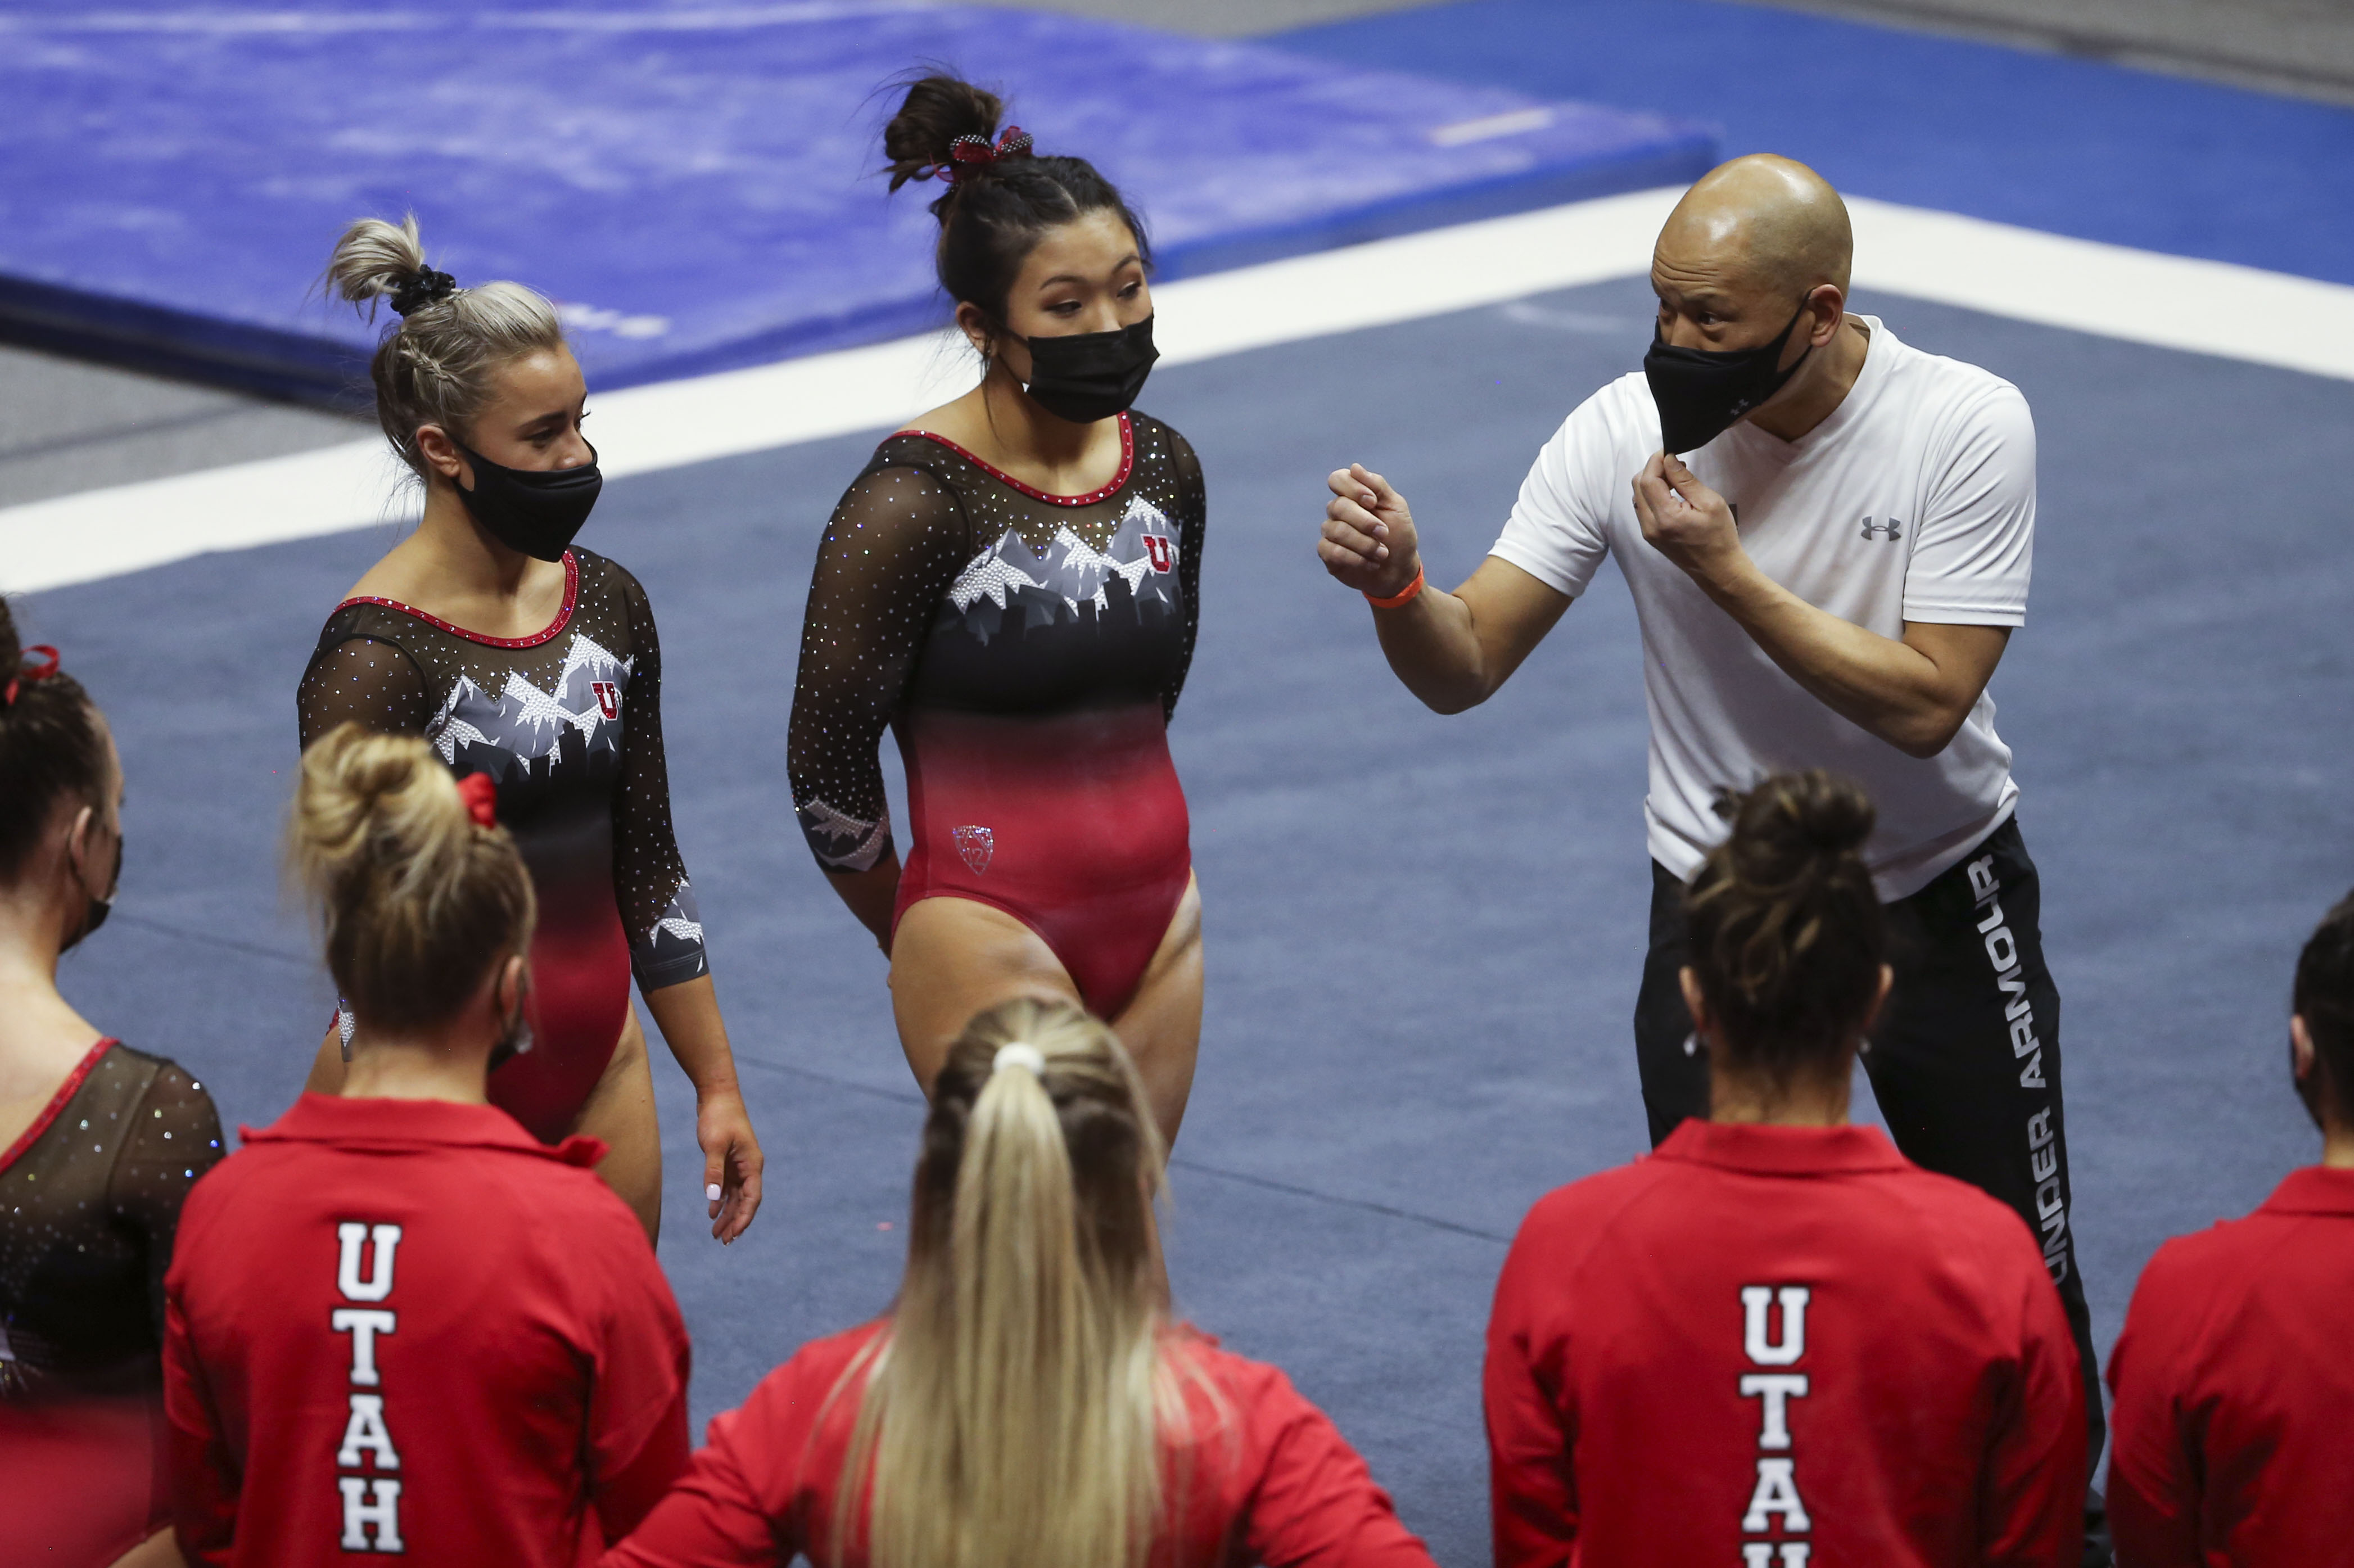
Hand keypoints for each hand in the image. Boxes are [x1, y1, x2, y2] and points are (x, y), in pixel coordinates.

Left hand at [696, 1089, 763, 1242]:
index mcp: (752, 1164)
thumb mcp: (714, 1145)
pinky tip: (711, 1212)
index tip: (733, 1235)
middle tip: (723, 1241)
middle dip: (735, 1222)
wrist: (717, 1095)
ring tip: (716, 1233)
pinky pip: (727, 1187)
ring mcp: (739, 1164)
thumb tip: (712, 1198)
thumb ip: (713, 1172)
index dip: (743, 1218)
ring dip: (727, 1214)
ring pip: (736, 1196)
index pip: (752, 1198)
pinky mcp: (728, 1161)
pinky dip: (720, 1200)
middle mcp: (749, 1167)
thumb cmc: (718, 1117)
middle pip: (745, 1201)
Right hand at [1319, 463, 1421, 598]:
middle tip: (1384, 533)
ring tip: (1383, 553)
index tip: (1373, 502)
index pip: (1338, 479)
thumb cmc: (1398, 535)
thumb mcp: (1396, 507)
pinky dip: (1356, 559)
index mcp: (1353, 495)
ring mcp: (1330, 532)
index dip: (1353, 488)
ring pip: (1337, 531)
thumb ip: (1377, 485)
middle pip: (1338, 507)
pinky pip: (1333, 551)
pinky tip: (1371, 563)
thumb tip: (1354, 467)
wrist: (1399, 570)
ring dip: (1365, 543)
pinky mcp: (1327, 554)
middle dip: (1365, 522)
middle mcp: (1337, 511)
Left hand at [1632, 453, 1744, 583]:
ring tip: (1676, 478)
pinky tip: (1671, 493)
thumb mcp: (1710, 503)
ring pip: (1638, 496)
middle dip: (1653, 469)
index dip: (1656, 461)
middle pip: (1638, 486)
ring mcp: (1648, 532)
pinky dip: (1653, 494)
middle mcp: (1650, 526)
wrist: (1719, 570)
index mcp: (1666, 518)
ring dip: (1652, 481)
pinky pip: (1643, 507)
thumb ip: (1685, 480)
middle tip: (1675, 464)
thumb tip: (1668, 459)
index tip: (1669, 451)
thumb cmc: (1720, 537)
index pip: (1648, 480)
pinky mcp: (1650, 536)